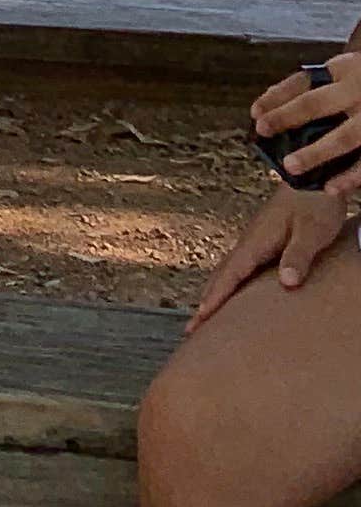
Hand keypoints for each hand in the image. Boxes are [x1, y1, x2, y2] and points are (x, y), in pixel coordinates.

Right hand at [193, 172, 360, 321]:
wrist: (312, 177)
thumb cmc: (314, 204)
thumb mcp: (311, 232)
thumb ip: (297, 256)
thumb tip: (286, 283)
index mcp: (257, 242)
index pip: (230, 276)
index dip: (215, 299)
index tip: (198, 320)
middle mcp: (250, 242)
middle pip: (221, 276)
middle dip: (206, 302)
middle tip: (191, 328)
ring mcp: (254, 240)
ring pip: (228, 271)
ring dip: (215, 292)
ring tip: (205, 314)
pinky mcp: (262, 239)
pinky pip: (239, 266)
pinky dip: (228, 282)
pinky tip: (232, 289)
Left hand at [254, 46, 360, 180]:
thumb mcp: (348, 71)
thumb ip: (319, 85)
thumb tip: (272, 106)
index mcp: (346, 71)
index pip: (303, 83)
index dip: (276, 97)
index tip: (255, 115)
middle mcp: (359, 91)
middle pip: (316, 104)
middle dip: (286, 118)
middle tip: (264, 131)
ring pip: (344, 138)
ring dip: (316, 153)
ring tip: (291, 167)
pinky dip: (351, 177)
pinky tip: (331, 187)